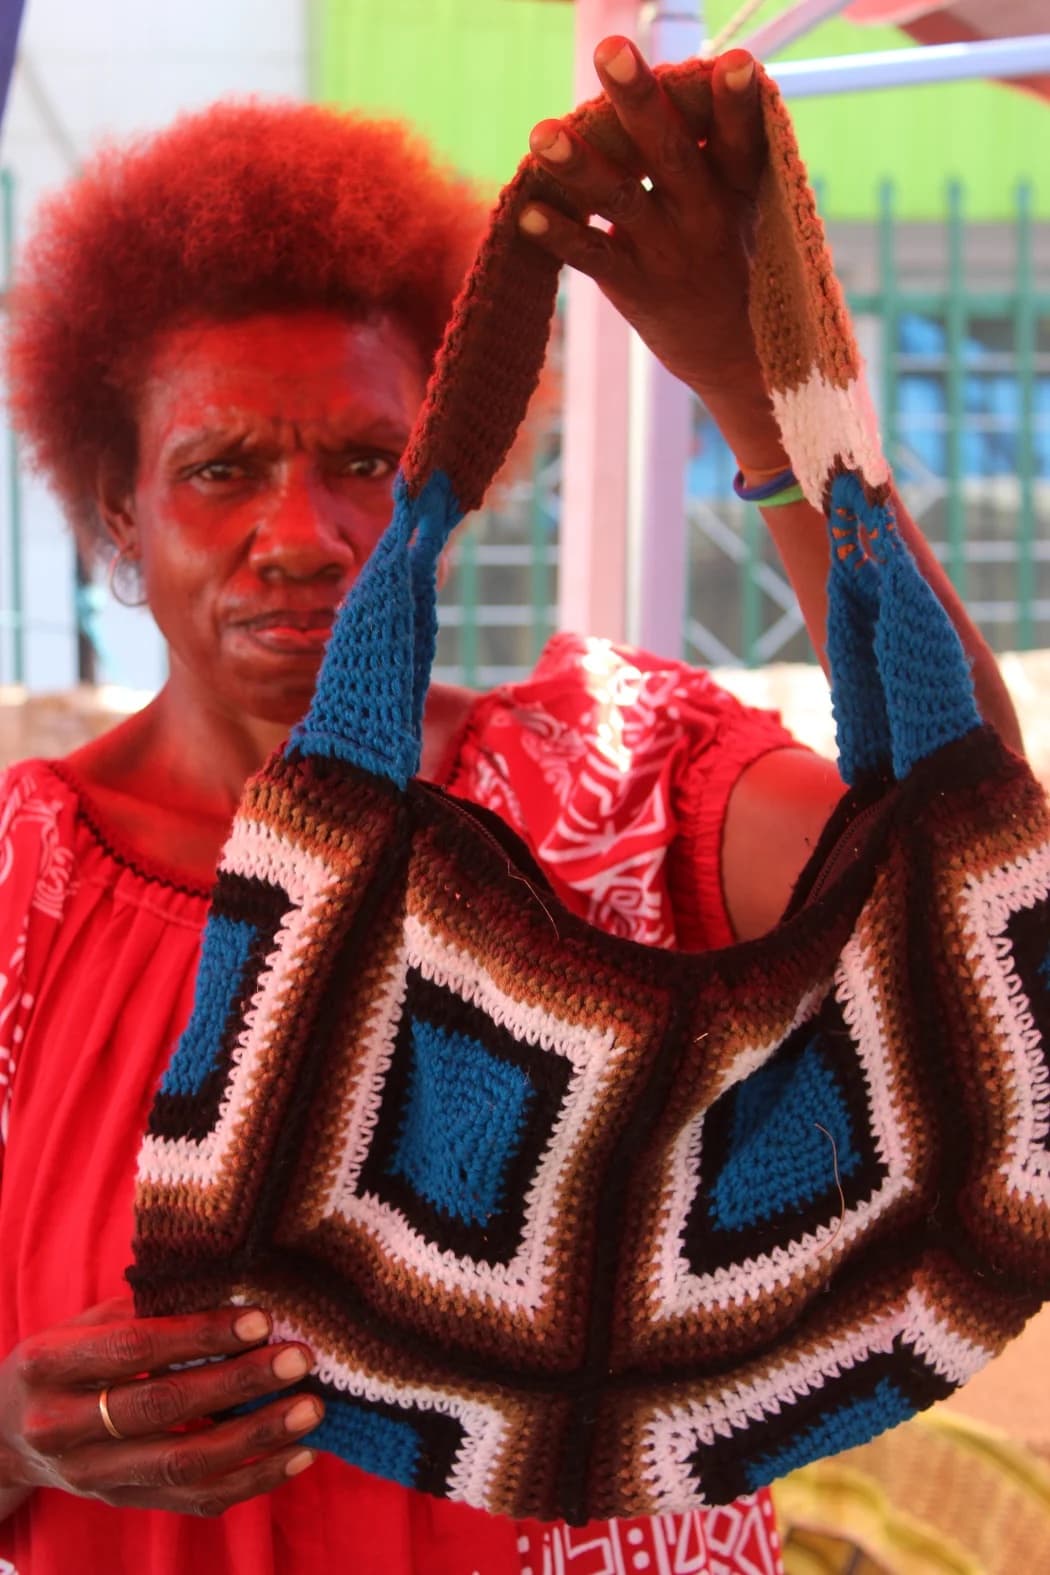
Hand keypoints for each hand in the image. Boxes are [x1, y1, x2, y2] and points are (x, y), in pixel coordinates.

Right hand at [0, 1298, 323, 1516]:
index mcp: (50, 1366)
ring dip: (257, 1438)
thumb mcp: (88, 1322)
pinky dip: (254, 1480)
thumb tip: (233, 1283)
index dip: (200, 1335)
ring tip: (310, 1409)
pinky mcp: (124, 1503)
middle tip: (297, 1360)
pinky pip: (196, 1500)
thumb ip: (149, 1306)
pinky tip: (298, 1455)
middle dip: (239, 1384)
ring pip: (184, 1464)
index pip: (134, 1350)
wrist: (10, 1435)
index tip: (260, 1320)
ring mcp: (93, 1477)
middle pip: (162, 1410)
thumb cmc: (66, 1360)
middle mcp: (62, 1429)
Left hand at [521, 39, 788, 475]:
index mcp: (735, 186)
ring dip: (579, 166)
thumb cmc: (733, 258)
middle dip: (639, 101)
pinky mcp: (637, 288)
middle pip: (669, 153)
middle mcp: (703, 215)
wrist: (739, 357)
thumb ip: (714, 146)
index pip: (739, 137)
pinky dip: (560, 237)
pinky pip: (594, 258)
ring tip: (541, 133)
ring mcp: (668, 254)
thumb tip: (686, 75)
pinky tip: (526, 213)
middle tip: (611, 50)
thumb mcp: (742, 201)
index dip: (735, 102)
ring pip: (621, 201)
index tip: (735, 61)